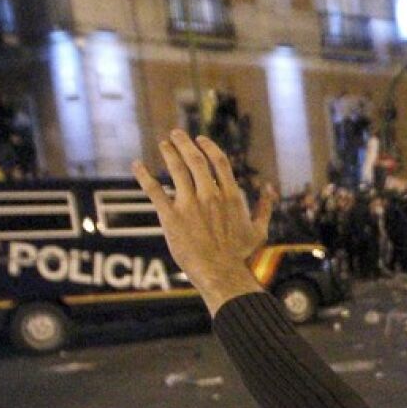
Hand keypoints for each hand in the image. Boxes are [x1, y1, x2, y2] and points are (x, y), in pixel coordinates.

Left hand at [133, 131, 274, 315]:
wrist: (220, 273)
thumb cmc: (240, 255)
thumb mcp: (259, 230)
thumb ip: (265, 207)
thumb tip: (269, 189)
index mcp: (231, 196)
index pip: (219, 161)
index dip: (208, 147)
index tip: (200, 140)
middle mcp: (210, 195)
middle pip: (195, 160)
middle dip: (184, 143)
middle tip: (175, 135)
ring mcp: (189, 205)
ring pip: (176, 169)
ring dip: (168, 153)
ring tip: (163, 144)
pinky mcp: (171, 216)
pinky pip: (154, 190)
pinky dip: (143, 175)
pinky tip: (137, 165)